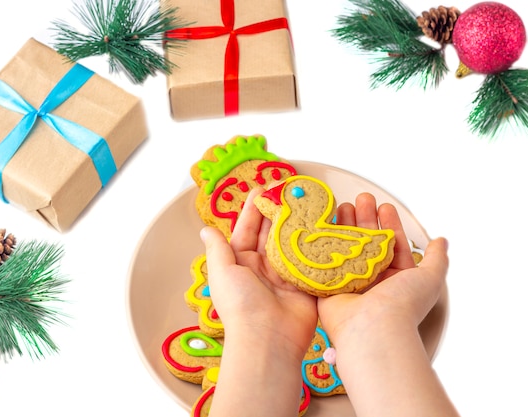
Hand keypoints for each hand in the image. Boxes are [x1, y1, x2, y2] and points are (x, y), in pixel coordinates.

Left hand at [200, 187, 316, 359]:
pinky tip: (323, 227)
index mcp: (241, 262)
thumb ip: (217, 249)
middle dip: (280, 210)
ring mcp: (286, 275)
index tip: (263, 187)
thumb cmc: (241, 307)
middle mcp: (263, 267)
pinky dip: (316, 245)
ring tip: (309, 202)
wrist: (268, 339)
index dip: (254, 208)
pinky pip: (311, 260)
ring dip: (299, 223)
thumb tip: (204, 229)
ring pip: (294, 243)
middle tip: (291, 189)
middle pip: (272, 232)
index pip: (248, 229)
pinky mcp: (306, 284)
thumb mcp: (222, 273)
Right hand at [316, 192, 456, 416]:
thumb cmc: (403, 304)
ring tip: (343, 205)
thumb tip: (442, 241)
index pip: (392, 244)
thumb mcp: (430, 278)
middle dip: (365, 219)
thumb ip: (436, 258)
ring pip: (346, 247)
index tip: (384, 207)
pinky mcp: (328, 285)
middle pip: (367, 241)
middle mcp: (372, 279)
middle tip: (362, 199)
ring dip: (345, 226)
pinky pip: (325, 261)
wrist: (372, 327)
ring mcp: (349, 282)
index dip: (389, 224)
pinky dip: (323, 244)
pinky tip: (321, 227)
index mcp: (396, 277)